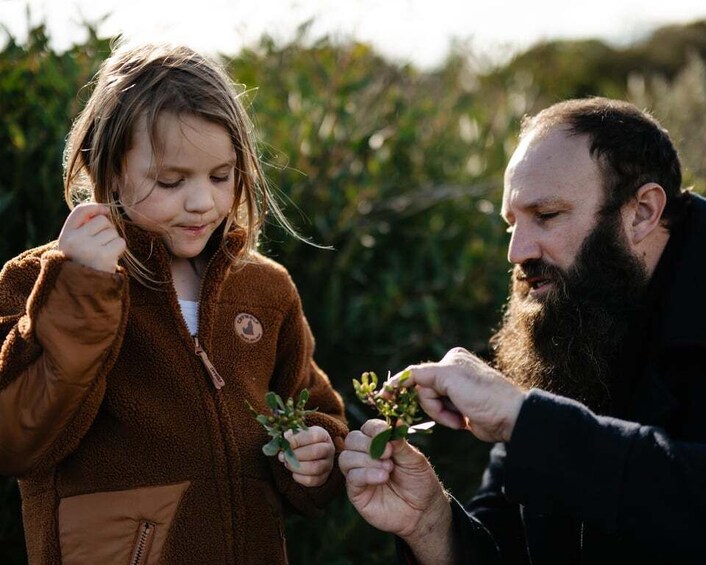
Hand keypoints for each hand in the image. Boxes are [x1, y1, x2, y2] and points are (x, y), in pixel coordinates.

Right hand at [58, 203, 124, 272]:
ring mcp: (89, 248)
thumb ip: (84, 227)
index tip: (104, 211)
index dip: (96, 207)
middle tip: (103, 244)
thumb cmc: (83, 263)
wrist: (84, 290)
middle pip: (102, 221)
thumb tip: (105, 209)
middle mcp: (75, 240)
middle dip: (107, 230)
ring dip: (113, 241)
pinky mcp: (104, 256)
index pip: (81, 210)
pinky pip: (120, 242)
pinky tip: (110, 258)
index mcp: (65, 236)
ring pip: (113, 232)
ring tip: (104, 254)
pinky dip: (119, 249)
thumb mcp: (75, 245)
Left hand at [278, 426, 334, 486]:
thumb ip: (291, 435)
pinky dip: (299, 477)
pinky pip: (312, 480)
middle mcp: (329, 449)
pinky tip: (294, 472)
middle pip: (315, 452)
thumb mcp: (298, 434)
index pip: (313, 436)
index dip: (297, 440)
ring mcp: (328, 464)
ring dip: (296, 467)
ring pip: (314, 468)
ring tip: (287, 463)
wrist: (310, 453)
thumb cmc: (302, 442)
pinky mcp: (323, 477)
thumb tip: (285, 438)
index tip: (285, 443)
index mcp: (323, 435)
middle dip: (296, 455)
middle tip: (284, 455)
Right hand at [340, 419, 453, 560]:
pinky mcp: (356, 493)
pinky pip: (351, 478)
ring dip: (367, 460)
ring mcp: (359, 474)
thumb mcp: (414, 460)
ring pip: (346, 458)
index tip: (385, 433)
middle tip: (388, 453)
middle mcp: (365, 456)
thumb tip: (396, 422)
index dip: (373, 428)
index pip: (367, 428)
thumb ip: (400, 444)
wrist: (423, 511)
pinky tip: (383, 477)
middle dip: (367, 444)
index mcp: (379, 444)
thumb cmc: (419, 482)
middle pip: (351, 440)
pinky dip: (366, 474)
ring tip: (388, 468)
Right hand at [392, 347, 525, 441]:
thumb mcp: (451, 379)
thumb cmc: (483, 396)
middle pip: (423, 391)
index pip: (418, 372)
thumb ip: (424, 374)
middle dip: (433, 405)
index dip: (400, 383)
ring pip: (430, 404)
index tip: (384, 394)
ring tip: (459, 419)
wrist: (510, 418)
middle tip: (450, 413)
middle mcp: (452, 371)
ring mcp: (456, 390)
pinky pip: (440, 413)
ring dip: (441, 414)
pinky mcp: (460, 407)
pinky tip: (462, 422)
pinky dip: (447, 419)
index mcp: (450, 360)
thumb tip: (404, 376)